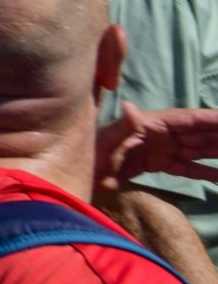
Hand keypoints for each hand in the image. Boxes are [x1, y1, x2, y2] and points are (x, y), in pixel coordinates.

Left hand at [95, 102, 217, 193]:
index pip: (190, 120)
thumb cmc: (91, 157)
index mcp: (152, 125)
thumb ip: (122, 127)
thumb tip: (132, 107)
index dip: (213, 120)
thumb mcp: (105, 143)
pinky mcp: (157, 165)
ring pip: (198, 149)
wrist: (78, 177)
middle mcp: (160, 135)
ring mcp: (160, 150)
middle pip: (199, 134)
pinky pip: (188, 167)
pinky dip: (207, 171)